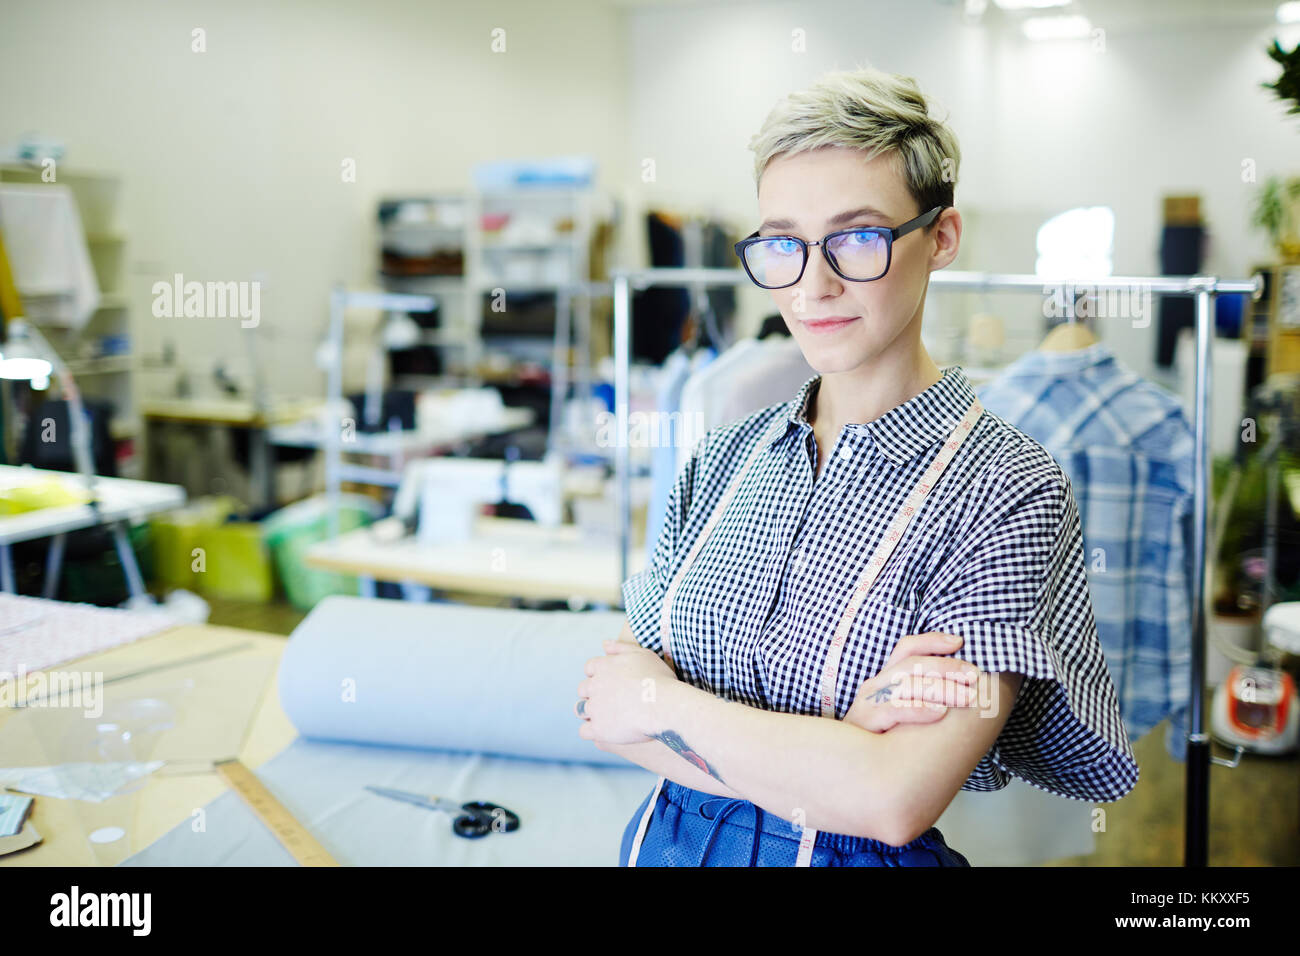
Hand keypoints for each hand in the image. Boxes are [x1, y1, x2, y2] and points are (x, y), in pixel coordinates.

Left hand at [576, 640, 675, 744]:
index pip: (590, 668)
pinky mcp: (598, 729)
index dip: (598, 675)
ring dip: (591, 713)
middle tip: (612, 701)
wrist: (663, 705)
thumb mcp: (643, 654)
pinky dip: (591, 731)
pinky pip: (585, 731)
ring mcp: (594, 708)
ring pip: (581, 710)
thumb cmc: (658, 679)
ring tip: (609, 718)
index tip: (611, 682)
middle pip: (583, 689)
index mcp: (603, 666)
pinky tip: (605, 732)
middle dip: (593, 694)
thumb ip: (621, 647)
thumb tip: (604, 644)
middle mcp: (594, 685)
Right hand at [843, 632, 981, 733]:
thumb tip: (962, 686)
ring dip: (941, 689)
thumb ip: (922, 697)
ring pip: (907, 684)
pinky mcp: (866, 721)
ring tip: (967, 697)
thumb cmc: (884, 739)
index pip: (907, 647)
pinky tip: (940, 713)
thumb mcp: (901, 712)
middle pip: (912, 664)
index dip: (933, 641)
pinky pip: (894, 710)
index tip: (959, 642)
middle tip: (974, 676)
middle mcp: (876, 685)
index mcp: (885, 678)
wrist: (852, 768)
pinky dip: (919, 709)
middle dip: (947, 667)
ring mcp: (869, 701)